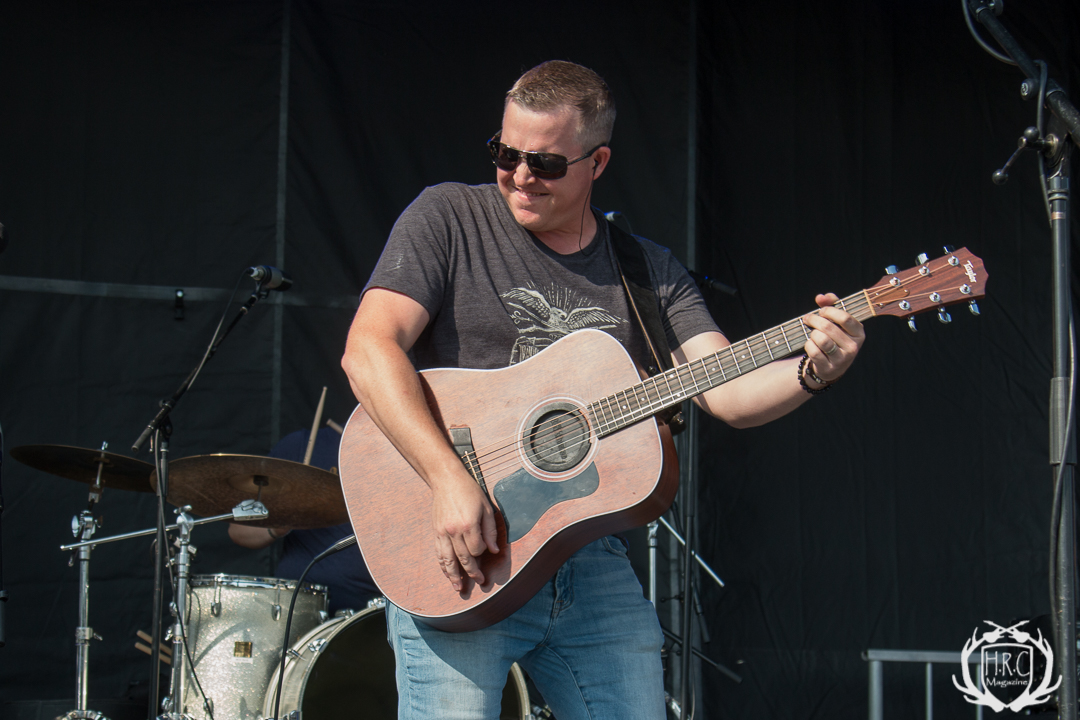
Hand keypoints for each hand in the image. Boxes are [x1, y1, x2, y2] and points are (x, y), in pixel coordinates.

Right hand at [430, 474, 498, 592]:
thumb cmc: (469, 491)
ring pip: (448, 560)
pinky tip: (447, 572)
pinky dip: (443, 565)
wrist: (446, 480)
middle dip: (472, 572)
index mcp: (469, 525)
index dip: (483, 552)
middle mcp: (454, 531)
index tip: (486, 549)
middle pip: (463, 558)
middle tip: (479, 582)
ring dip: (453, 576)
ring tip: (458, 587)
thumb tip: (494, 550)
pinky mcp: (436, 532)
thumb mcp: (486, 507)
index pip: (477, 549)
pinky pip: (439, 553)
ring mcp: (443, 533)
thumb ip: (490, 530)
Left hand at [802, 293, 864, 383]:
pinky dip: (808, 345)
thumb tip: (821, 297)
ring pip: (822, 340)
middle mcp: (853, 346)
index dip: (829, 311)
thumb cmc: (834, 338)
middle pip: (829, 327)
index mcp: (859, 332)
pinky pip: (814, 352)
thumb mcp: (837, 321)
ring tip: (812, 334)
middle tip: (808, 319)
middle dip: (814, 320)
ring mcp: (842, 359)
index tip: (821, 311)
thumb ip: (830, 304)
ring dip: (812, 334)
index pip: (845, 318)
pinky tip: (811, 344)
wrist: (831, 366)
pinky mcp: (830, 368)